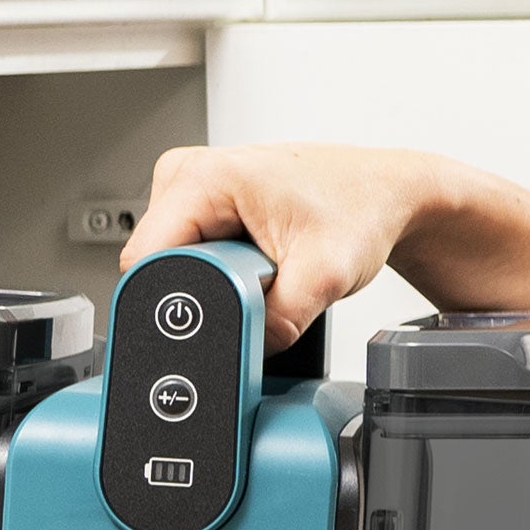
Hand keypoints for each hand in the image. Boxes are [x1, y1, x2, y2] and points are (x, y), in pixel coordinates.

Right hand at [128, 140, 468, 343]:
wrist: (384, 193)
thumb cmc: (360, 210)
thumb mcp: (325, 277)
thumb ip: (275, 323)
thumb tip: (238, 355)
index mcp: (202, 177)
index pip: (145, 262)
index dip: (175, 303)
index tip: (223, 312)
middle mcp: (186, 173)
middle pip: (157, 266)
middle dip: (202, 294)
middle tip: (262, 284)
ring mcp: (191, 185)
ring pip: (171, 265)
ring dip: (214, 284)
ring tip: (265, 268)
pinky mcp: (201, 202)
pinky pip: (188, 255)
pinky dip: (220, 271)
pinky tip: (258, 260)